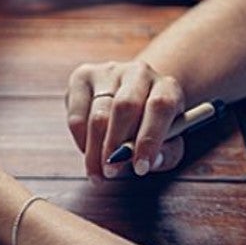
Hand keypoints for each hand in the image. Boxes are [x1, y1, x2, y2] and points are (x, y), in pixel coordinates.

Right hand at [65, 61, 185, 179]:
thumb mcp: (169, 140)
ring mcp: (108, 72)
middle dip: (115, 145)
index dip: (149, 139)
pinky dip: (81, 140)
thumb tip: (148, 162)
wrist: (133, 95)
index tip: (140, 168)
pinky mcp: (82, 77)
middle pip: (124, 107)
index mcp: (167, 86)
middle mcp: (139, 72)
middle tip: (111, 172)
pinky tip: (88, 151)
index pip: (160, 107)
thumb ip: (166, 153)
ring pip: (97, 114)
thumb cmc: (151, 125)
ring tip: (97, 171)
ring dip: (95, 149)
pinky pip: (76, 115)